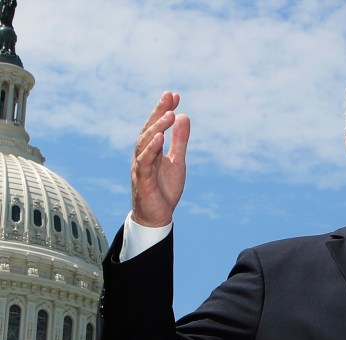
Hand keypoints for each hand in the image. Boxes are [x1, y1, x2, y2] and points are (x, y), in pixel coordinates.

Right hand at [131, 91, 189, 226]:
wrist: (158, 216)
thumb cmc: (164, 189)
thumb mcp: (177, 161)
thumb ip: (180, 141)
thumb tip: (184, 116)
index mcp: (151, 150)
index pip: (156, 125)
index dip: (164, 109)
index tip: (174, 94)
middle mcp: (143, 155)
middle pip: (149, 129)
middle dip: (159, 112)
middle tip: (170, 97)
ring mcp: (140, 167)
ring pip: (145, 143)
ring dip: (157, 128)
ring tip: (169, 114)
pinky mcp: (142, 180)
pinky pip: (144, 162)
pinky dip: (151, 149)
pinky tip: (160, 137)